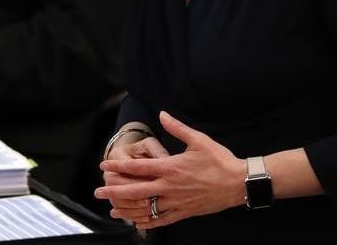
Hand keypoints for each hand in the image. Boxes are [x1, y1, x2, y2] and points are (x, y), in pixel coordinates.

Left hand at [95, 111, 244, 228]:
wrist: (238, 182)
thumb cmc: (219, 160)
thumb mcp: (198, 139)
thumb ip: (177, 127)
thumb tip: (162, 114)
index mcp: (171, 167)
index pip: (138, 167)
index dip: (119, 167)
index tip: (105, 166)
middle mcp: (170, 186)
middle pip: (136, 191)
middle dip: (114, 191)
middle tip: (98, 192)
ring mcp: (176, 201)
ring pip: (146, 209)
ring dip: (127, 210)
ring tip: (113, 211)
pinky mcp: (184, 212)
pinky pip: (162, 220)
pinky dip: (148, 222)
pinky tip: (138, 223)